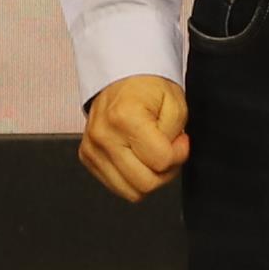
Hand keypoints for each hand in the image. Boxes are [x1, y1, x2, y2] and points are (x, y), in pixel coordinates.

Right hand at [80, 74, 188, 202]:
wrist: (121, 78)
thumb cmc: (147, 87)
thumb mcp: (175, 103)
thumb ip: (177, 135)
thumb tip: (171, 158)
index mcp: (125, 118)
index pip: (161, 161)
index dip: (179, 154)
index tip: (180, 141)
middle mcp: (104, 136)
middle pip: (145, 184)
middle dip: (165, 171)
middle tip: (168, 150)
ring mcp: (92, 149)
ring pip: (130, 191)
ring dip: (148, 177)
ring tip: (152, 155)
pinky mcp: (88, 158)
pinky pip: (117, 186)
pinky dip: (131, 177)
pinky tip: (137, 156)